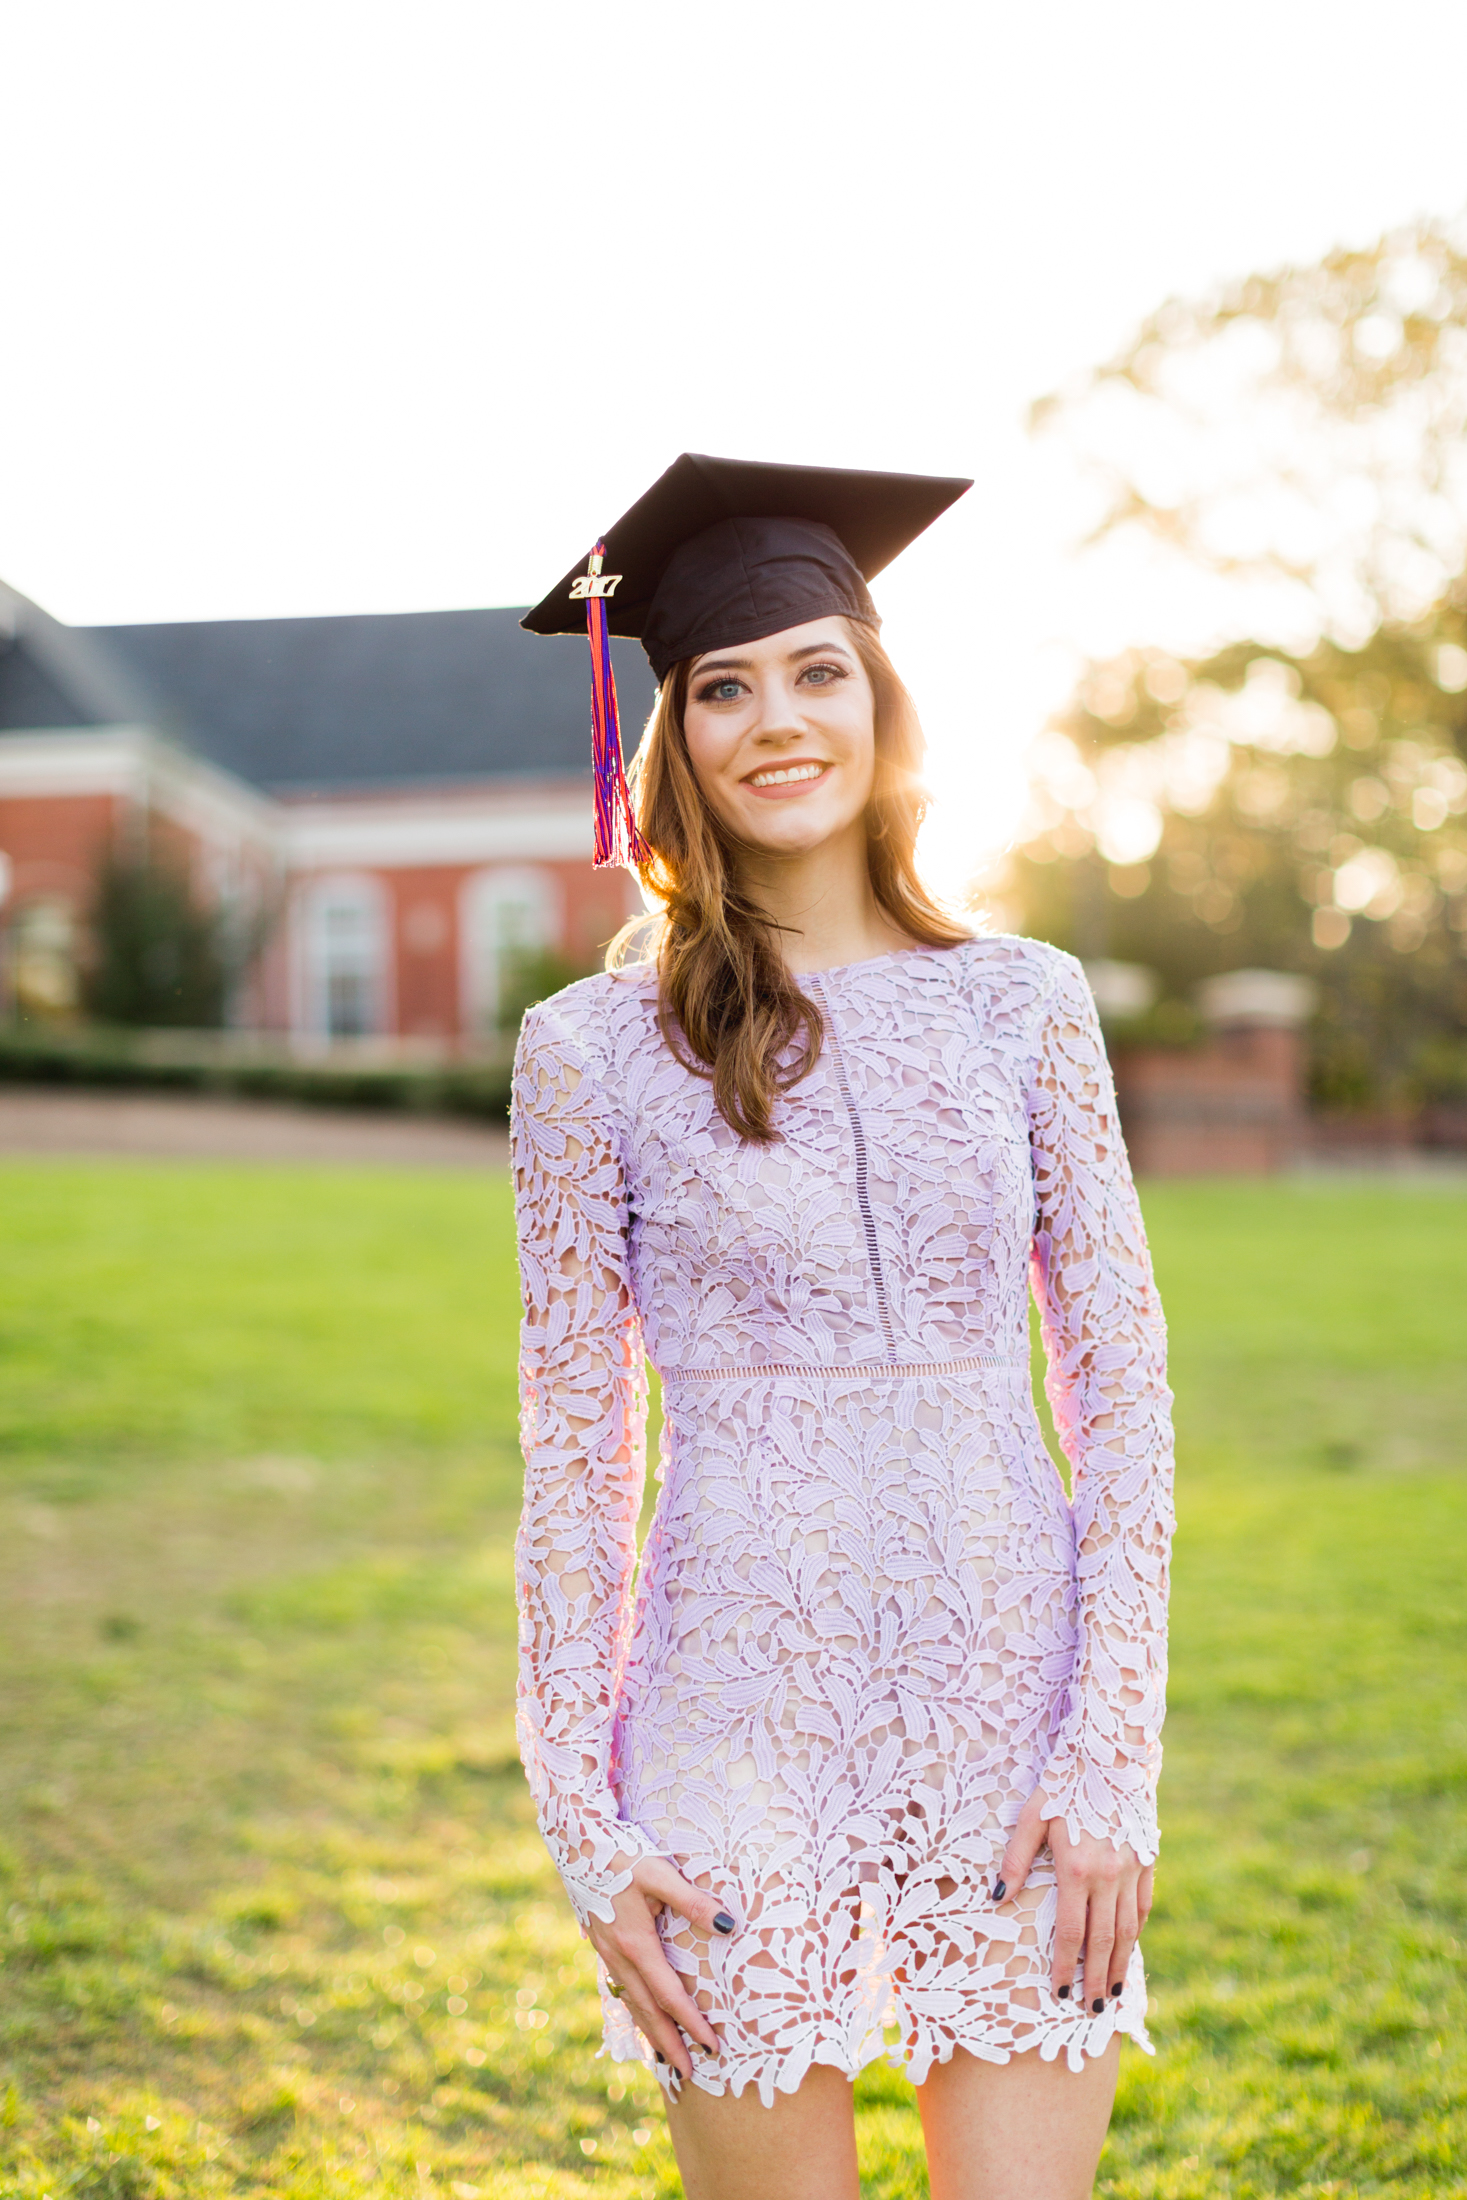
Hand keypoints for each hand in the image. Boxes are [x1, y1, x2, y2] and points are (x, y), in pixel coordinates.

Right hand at [586, 1856, 732, 2079]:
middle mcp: (618, 1956)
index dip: (691, 2023)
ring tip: (665, 2058)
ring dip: (650, 2032)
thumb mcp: (660, 1874)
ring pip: (631, 2002)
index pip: (669, 1995)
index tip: (711, 2047)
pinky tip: (640, 2015)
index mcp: (635, 1944)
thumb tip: (730, 1926)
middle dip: (668, 2044)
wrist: (575, 1842)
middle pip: (647, 2011)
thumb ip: (694, 1902)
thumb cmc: (622, 1855)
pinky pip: (621, 1988)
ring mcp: (606, 1953)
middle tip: (688, 2074)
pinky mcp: (601, 1944)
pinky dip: (634, 2009)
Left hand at [993, 1787, 1152, 2014]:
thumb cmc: (1063, 1783)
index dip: (1064, 1967)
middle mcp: (1108, 1876)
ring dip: (1119, 1965)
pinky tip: (1130, 1949)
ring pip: (1127, 1930)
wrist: (1109, 1754)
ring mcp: (1132, 1870)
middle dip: (1095, 1979)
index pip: (1070, 1933)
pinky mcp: (1148, 1860)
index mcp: (1077, 1869)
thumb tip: (997, 1897)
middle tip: (1091, 2010)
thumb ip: (1016, 1859)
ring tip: (1112, 1994)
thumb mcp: (1032, 1817)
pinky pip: (1143, 1906)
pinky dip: (1137, 1931)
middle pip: (1102, 1941)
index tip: (1058, 1993)